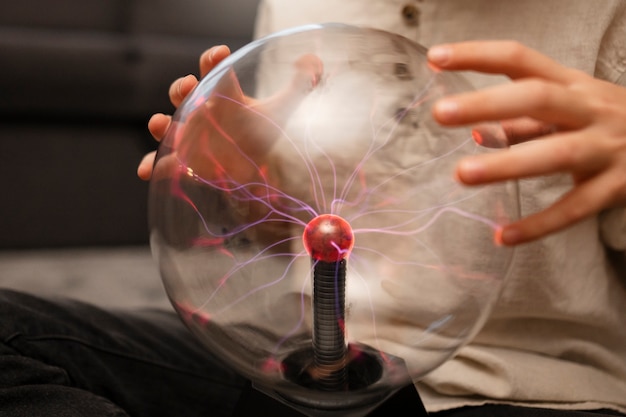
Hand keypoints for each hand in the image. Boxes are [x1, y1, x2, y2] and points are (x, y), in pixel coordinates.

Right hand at [139, 45, 321, 182]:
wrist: (255, 168)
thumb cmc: (262, 134)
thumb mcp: (283, 111)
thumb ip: (300, 85)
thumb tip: (314, 61)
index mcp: (223, 95)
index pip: (215, 71)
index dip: (214, 60)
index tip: (220, 55)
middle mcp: (202, 112)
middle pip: (184, 93)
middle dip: (181, 87)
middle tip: (189, 87)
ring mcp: (190, 136)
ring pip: (168, 125)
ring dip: (161, 123)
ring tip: (161, 124)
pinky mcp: (185, 160)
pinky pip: (164, 162)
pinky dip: (154, 165)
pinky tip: (148, 170)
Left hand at [427, 41, 625, 245]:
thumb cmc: (605, 122)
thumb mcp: (569, 109)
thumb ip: (524, 121)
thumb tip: (476, 132)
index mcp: (571, 84)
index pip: (520, 60)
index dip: (479, 55)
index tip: (437, 57)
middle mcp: (590, 109)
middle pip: (538, 98)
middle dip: (488, 103)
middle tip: (440, 113)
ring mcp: (606, 147)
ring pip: (556, 153)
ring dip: (507, 164)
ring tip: (462, 174)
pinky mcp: (617, 186)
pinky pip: (575, 207)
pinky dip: (539, 224)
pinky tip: (504, 236)